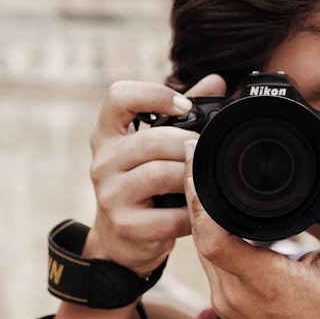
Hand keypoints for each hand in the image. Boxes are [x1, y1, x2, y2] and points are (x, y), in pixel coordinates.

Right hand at [84, 75, 226, 275]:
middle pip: (152, 140)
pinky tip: (197, 210)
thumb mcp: (154, 145)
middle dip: (188, 145)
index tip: (183, 105)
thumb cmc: (143, 182)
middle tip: (207, 152)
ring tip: (203, 179)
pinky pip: (169, 215)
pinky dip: (191, 213)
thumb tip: (217, 80)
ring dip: (191, 177)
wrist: (120, 238)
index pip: (118, 96)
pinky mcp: (124, 224)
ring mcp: (109, 194)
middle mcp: (103, 160)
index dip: (153, 94)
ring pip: (160, 174)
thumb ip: (183, 112)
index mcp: (108, 134)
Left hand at [185, 145, 319, 318]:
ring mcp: (224, 302)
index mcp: (261, 280)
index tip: (200, 163)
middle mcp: (234, 293)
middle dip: (195, 194)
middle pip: (199, 235)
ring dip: (200, 215)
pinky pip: (208, 263)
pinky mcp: (224, 307)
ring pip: (200, 248)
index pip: (212, 236)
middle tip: (197, 154)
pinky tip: (217, 215)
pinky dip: (210, 236)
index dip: (200, 199)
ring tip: (205, 177)